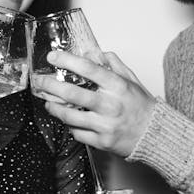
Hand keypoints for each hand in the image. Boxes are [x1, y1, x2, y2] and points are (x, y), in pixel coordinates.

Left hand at [31, 51, 155, 156]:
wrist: (154, 135)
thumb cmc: (142, 106)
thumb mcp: (132, 80)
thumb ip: (113, 64)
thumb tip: (94, 52)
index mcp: (118, 86)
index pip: (89, 69)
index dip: (67, 61)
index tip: (53, 56)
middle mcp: (110, 105)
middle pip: (72, 93)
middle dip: (50, 85)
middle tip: (39, 81)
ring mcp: (105, 125)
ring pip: (69, 116)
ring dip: (54, 108)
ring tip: (48, 103)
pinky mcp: (101, 142)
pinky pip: (77, 133)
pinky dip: (70, 126)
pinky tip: (68, 120)